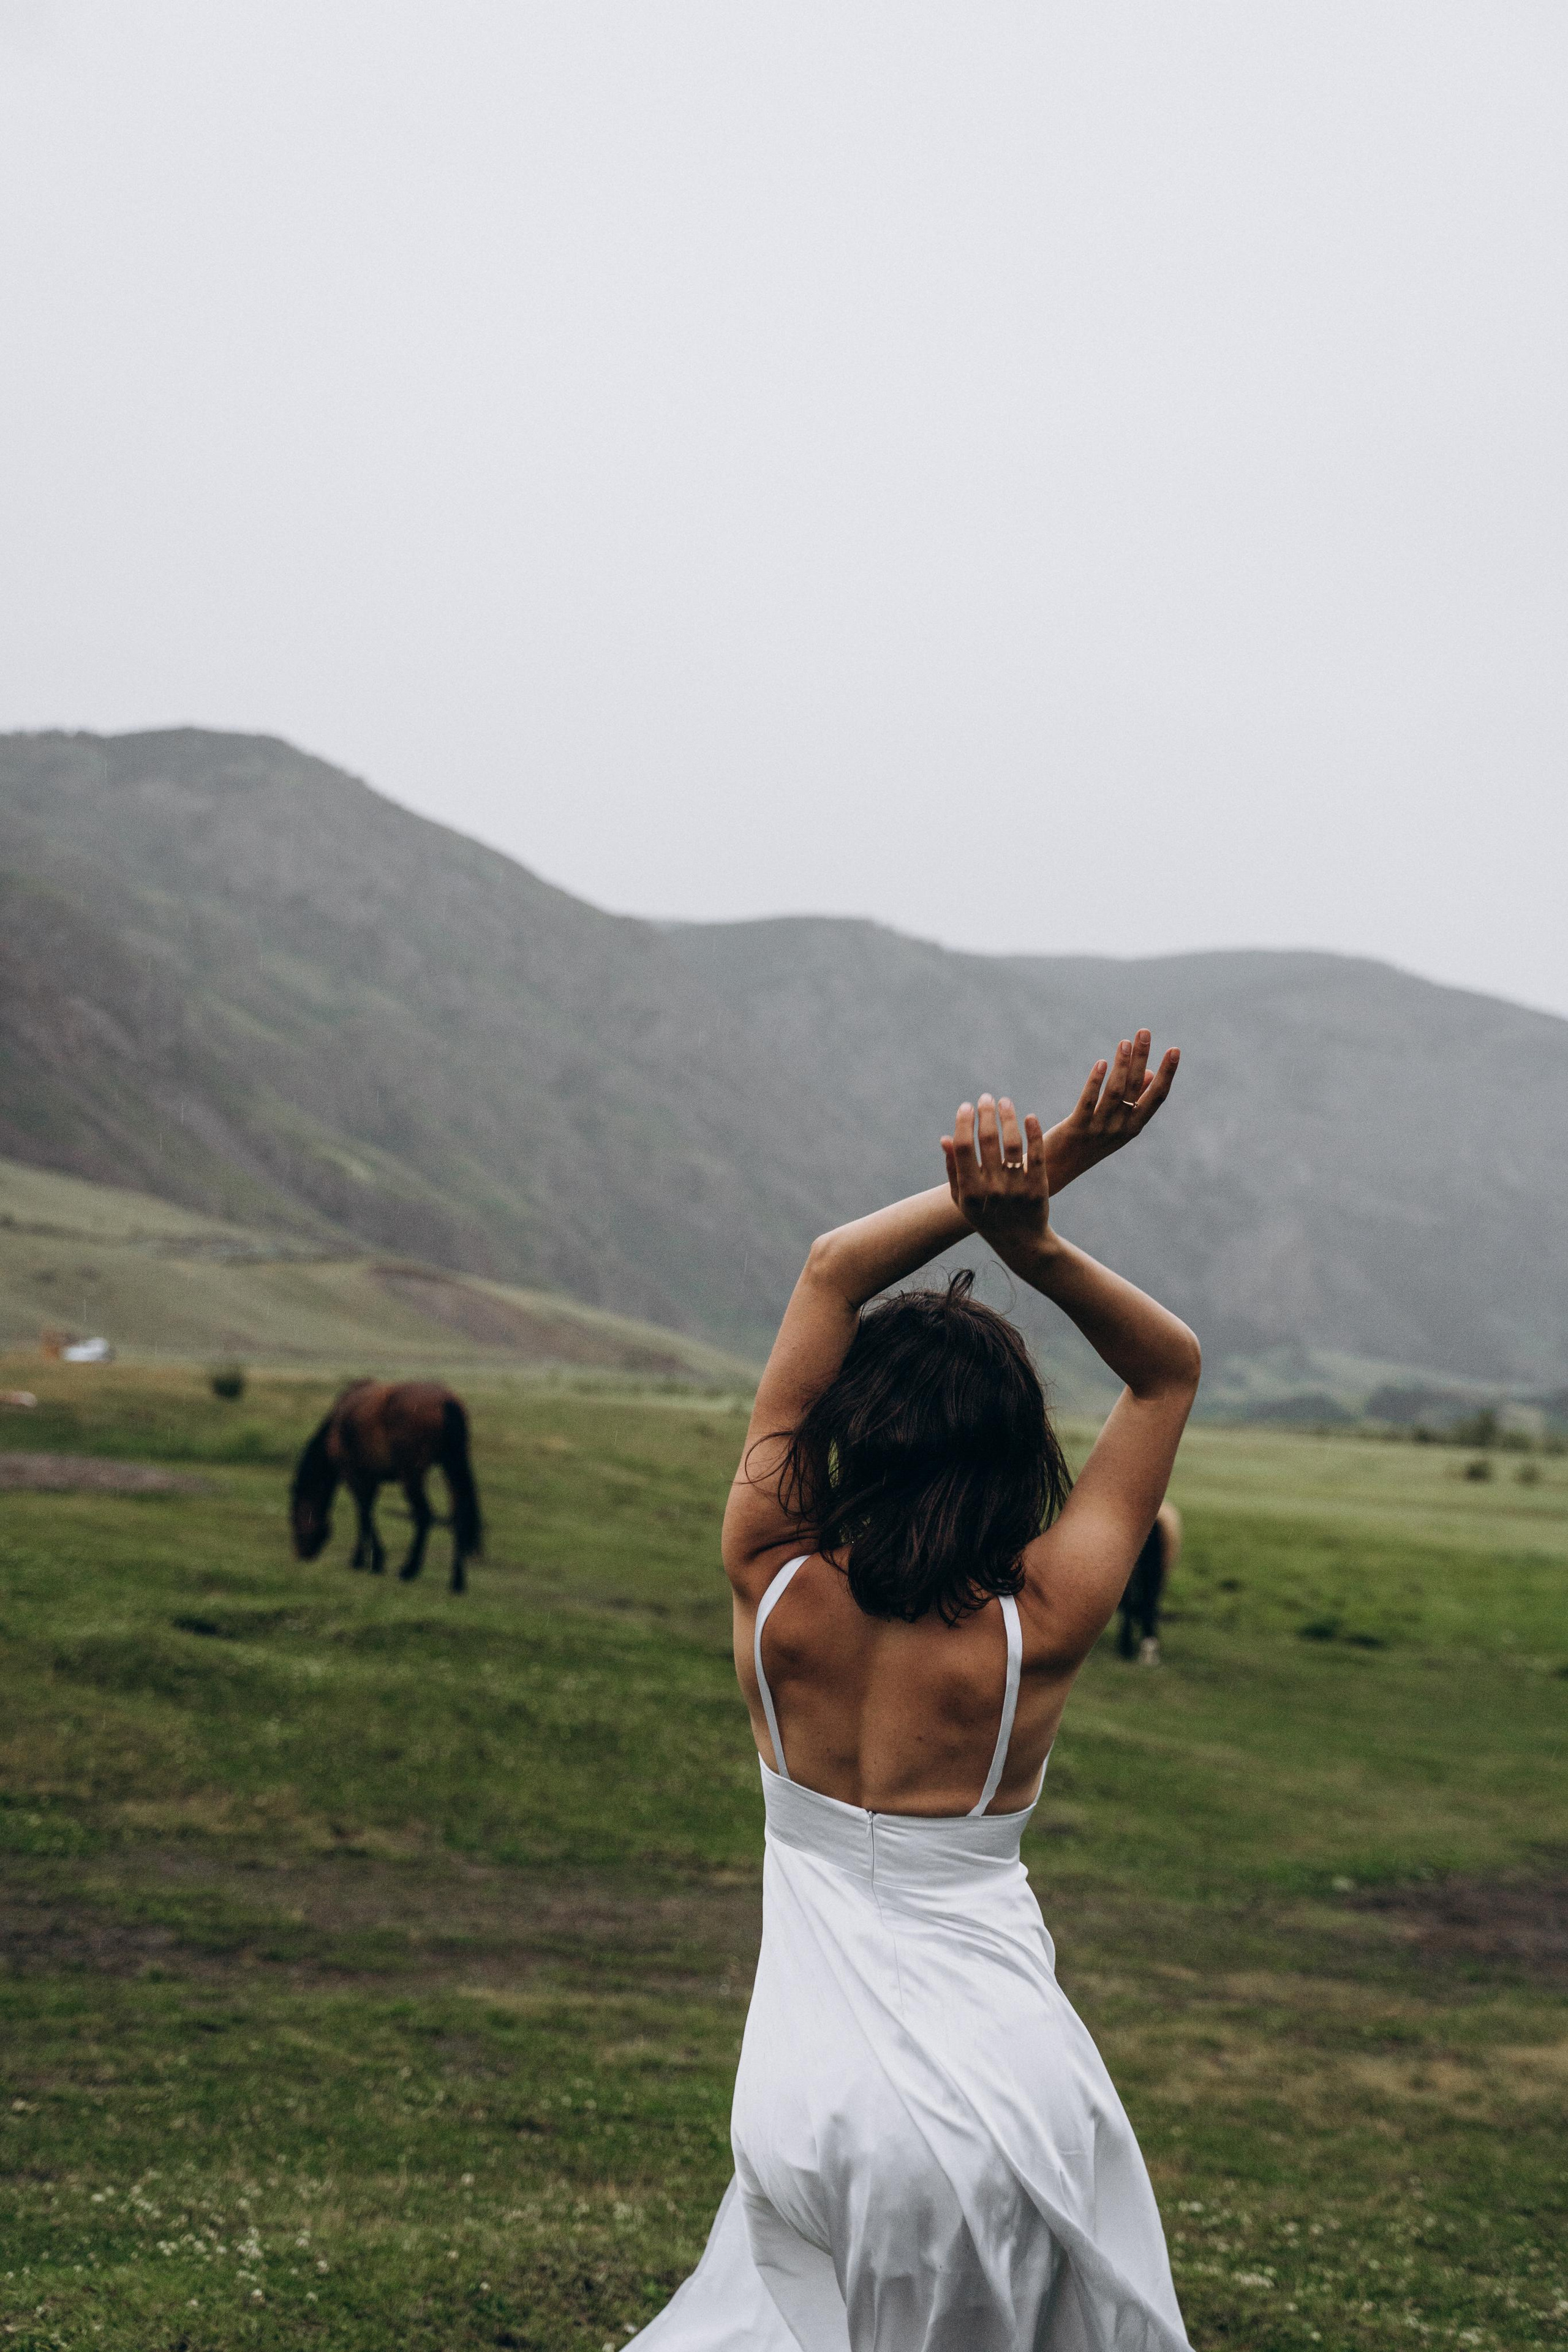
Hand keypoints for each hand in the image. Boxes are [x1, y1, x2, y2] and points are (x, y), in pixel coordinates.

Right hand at [941, 1093, 1051, 1253]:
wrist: (1021, 1243)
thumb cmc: (987, 1218)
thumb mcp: (964, 1201)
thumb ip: (953, 1170)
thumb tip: (945, 1138)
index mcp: (969, 1192)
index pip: (964, 1148)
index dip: (964, 1123)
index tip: (966, 1106)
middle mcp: (992, 1190)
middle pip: (987, 1141)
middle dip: (985, 1114)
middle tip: (986, 1098)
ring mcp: (1016, 1190)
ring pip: (1012, 1144)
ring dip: (1008, 1118)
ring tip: (1006, 1102)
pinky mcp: (1038, 1189)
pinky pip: (1036, 1156)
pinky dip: (1033, 1134)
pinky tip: (1030, 1117)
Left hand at [1041, 1031, 1178, 1191]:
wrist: (1056, 1172)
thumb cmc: (1086, 1144)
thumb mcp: (1115, 1125)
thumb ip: (1133, 1101)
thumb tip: (1150, 1073)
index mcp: (1133, 1127)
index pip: (1157, 1097)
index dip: (1167, 1074)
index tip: (1174, 1049)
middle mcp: (1121, 1129)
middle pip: (1136, 1089)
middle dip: (1142, 1059)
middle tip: (1144, 1032)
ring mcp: (1100, 1130)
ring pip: (1115, 1094)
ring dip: (1121, 1066)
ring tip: (1124, 1042)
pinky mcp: (1077, 1130)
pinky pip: (1089, 1103)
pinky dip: (1096, 1082)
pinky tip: (1101, 1063)